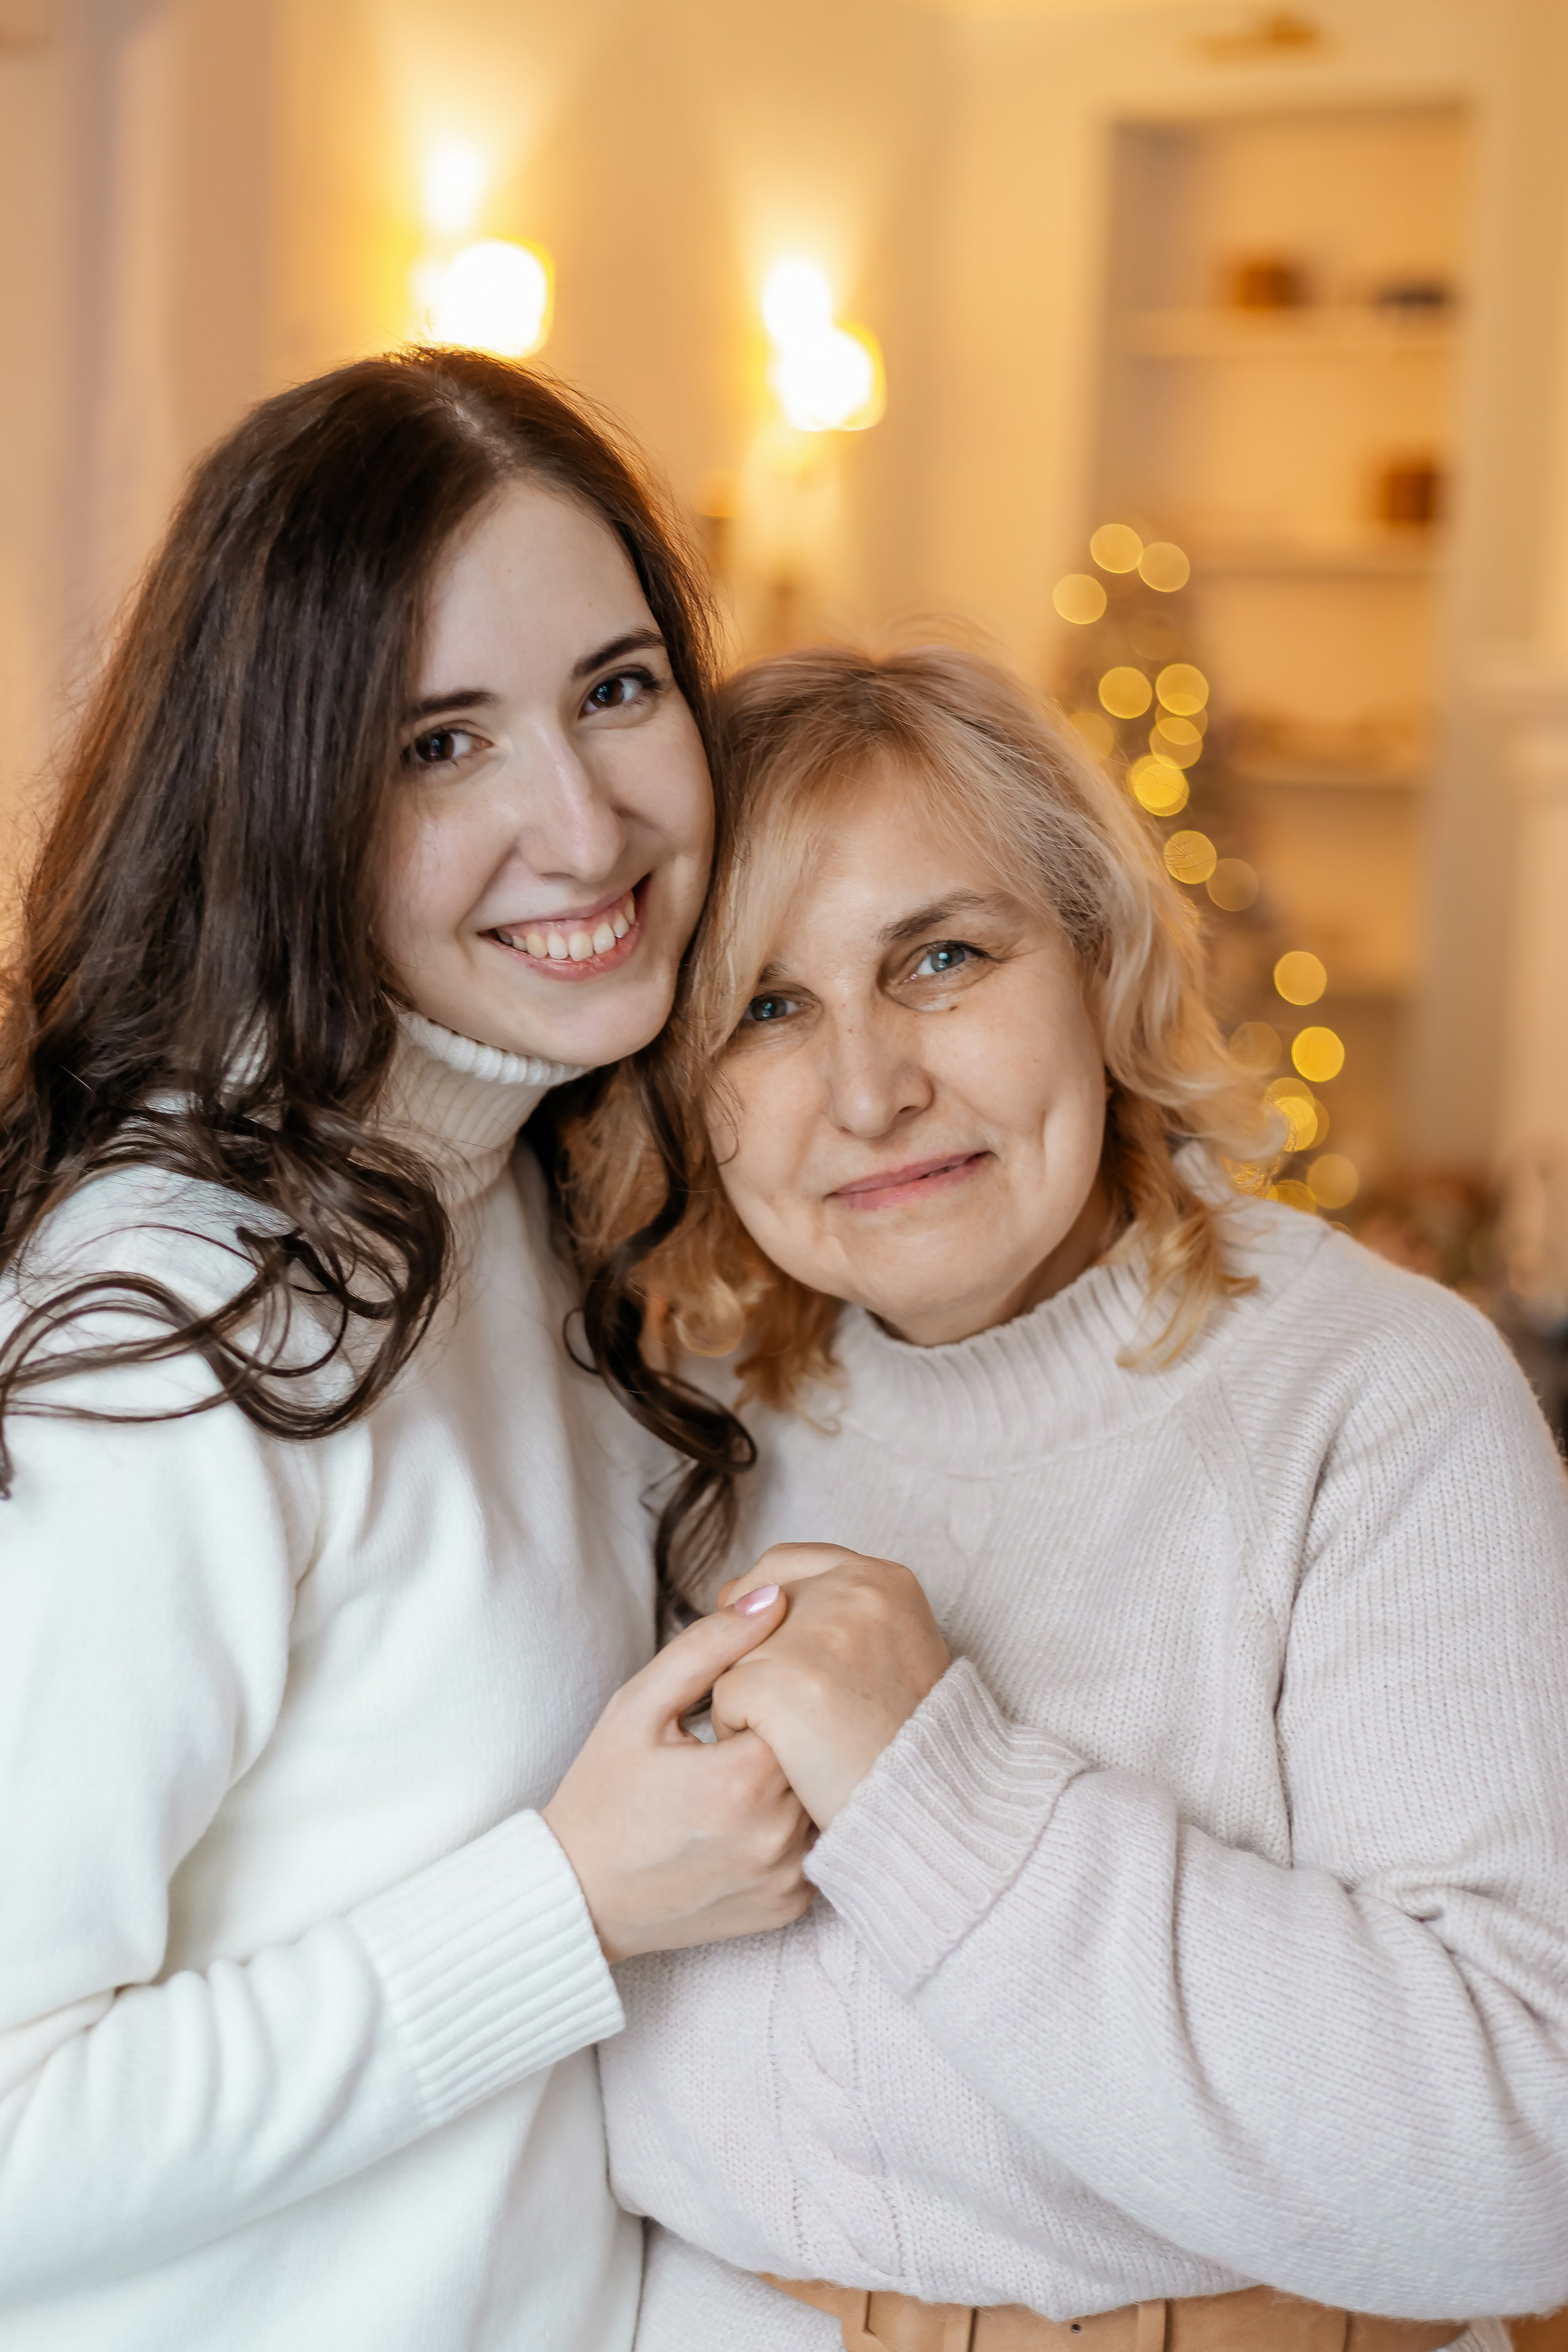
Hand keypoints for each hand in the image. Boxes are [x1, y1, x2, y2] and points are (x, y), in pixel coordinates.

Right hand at [543, 1588, 813, 1962]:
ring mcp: (786, 1878)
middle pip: (817, 1750)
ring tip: (738, 1779)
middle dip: (788, 1734)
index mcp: (742, 1779)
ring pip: (822, 1795)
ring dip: (795, 1779)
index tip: (729, 1709)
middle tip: (732, 1742)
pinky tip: (746, 1821)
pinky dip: (792, 1827)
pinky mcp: (788, 1907)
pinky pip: (815, 1845)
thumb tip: (773, 1596)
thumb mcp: (638, 1705)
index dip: (769, 1695)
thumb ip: (709, 1645)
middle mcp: (776, 1835)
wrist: (579, 1898)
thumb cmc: (603, 1794)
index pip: (798, 1703)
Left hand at [710, 1544, 949, 1829]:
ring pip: (733, 1656)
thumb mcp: (903, 1652)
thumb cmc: (912, 1743)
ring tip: (800, 1737)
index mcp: (884, 1580)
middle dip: (750, 1654)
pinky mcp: (778, 1681)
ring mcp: (813, 1634)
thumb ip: (847, 1615)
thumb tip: (758, 1599)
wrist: (931, 1809)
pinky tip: (786, 1758)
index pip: (785, 1564)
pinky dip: (741, 1735)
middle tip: (785, 1704)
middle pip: (750, 1608)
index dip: (758, 1604)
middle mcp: (851, 1591)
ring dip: (748, 1698)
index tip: (756, 1641)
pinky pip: (725, 1701)